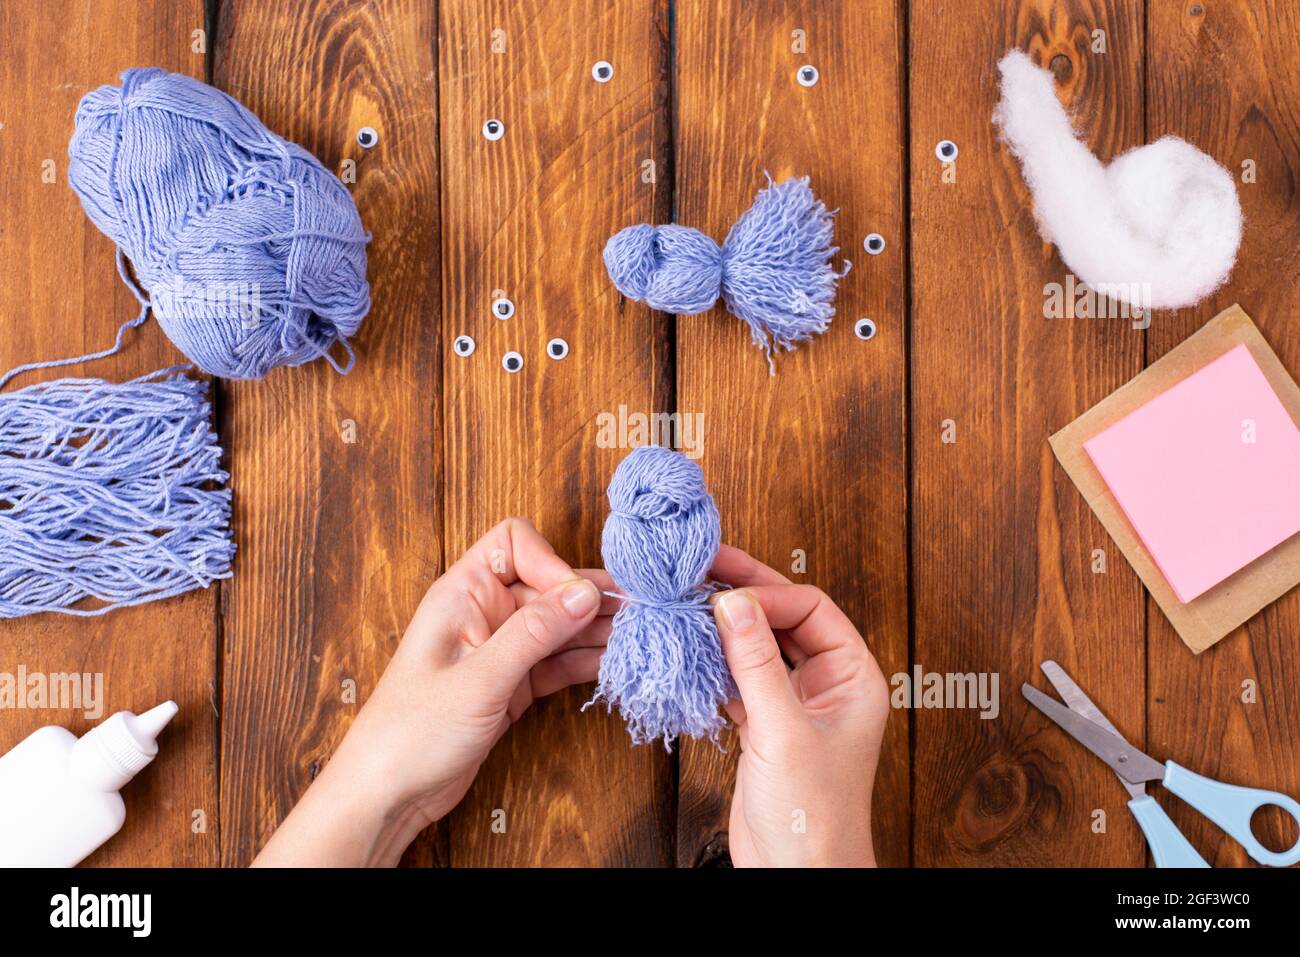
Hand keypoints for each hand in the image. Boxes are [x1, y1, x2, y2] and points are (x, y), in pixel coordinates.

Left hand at [253, 518, 610, 866]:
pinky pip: (556, 660)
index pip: (516, 543)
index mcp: (462, 593)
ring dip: (596, 631)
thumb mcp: (479, 679)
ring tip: (638, 638)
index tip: (579, 598)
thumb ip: (535, 633)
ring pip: (559, 625)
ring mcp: (498, 649)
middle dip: (590, 598)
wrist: (387, 795)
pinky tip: (614, 664)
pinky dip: (584, 661)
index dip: (552, 563)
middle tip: (639, 613)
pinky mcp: (511, 684)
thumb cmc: (412, 732)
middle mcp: (482, 612)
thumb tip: (585, 592)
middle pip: (548, 585)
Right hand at [710, 546, 889, 866]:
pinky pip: (739, 677)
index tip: (722, 592)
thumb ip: (756, 663)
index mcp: (852, 676)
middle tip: (699, 569)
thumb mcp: (783, 731)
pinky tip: (690, 651)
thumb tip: (731, 602)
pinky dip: (715, 663)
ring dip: (725, 628)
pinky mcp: (765, 725)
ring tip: (686, 604)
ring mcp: (794, 704)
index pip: (810, 608)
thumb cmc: (813, 815)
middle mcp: (827, 683)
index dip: (766, 593)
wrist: (797, 875)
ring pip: (758, 646)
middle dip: (744, 595)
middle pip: (783, 619)